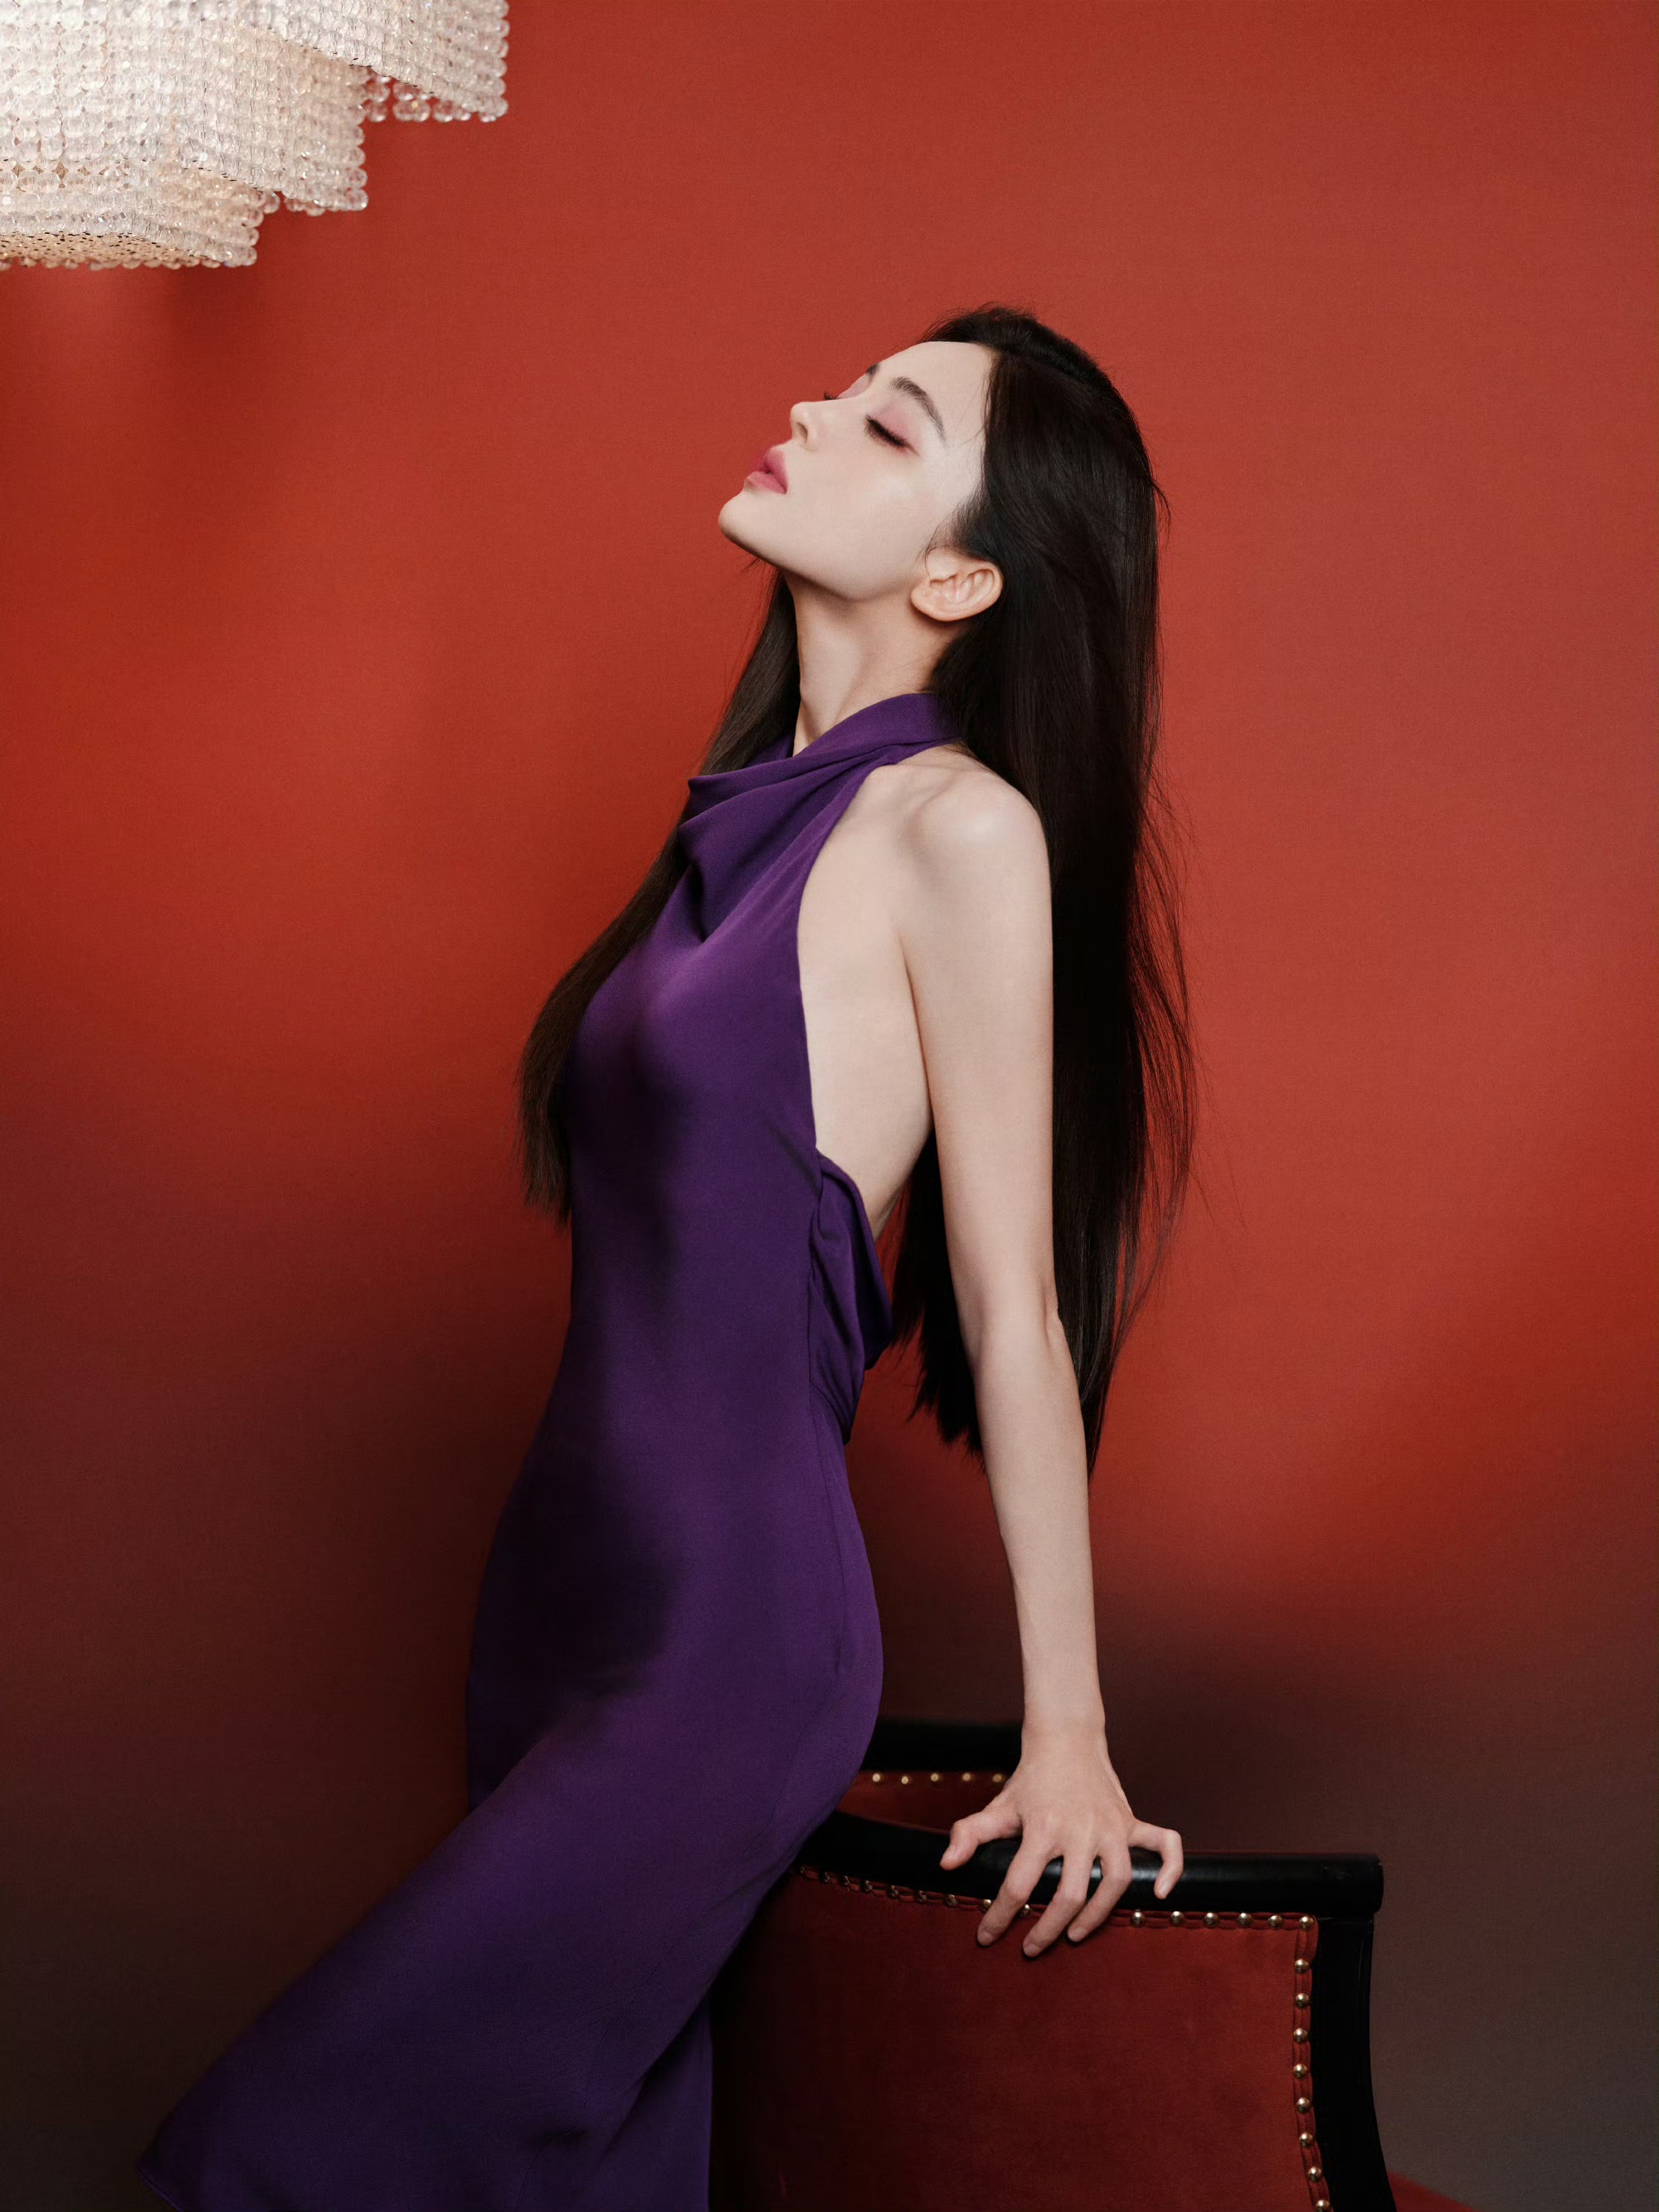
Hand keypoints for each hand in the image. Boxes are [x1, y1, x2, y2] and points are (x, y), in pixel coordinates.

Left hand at [937, 1725, 1182, 1956]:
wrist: (1066, 1739)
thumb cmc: (1030, 1780)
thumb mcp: (998, 1806)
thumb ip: (970, 1834)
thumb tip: (946, 1866)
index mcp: (1043, 1827)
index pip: (1019, 1884)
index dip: (1000, 1916)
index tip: (987, 1936)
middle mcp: (1081, 1829)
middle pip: (1070, 1894)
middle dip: (1047, 1929)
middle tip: (1032, 1947)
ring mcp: (1112, 1826)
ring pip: (1115, 1882)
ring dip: (1097, 1916)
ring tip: (1074, 1934)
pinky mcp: (1131, 1822)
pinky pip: (1165, 1844)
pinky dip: (1170, 1869)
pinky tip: (1159, 1894)